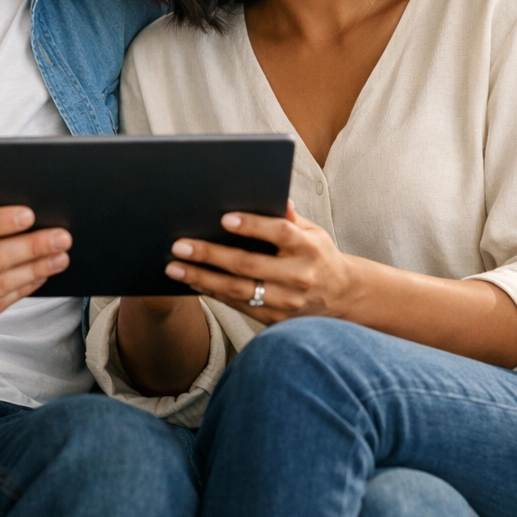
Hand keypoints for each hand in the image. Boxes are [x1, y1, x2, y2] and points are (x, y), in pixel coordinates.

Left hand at [164, 202, 357, 323]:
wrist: (342, 296)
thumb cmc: (318, 255)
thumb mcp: (312, 231)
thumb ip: (289, 218)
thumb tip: (275, 196)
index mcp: (308, 247)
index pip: (279, 232)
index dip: (252, 225)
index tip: (223, 218)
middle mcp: (299, 275)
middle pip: (248, 265)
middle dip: (210, 254)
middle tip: (179, 246)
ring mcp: (288, 301)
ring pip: (238, 290)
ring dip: (202, 279)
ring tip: (174, 268)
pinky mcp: (277, 320)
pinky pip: (239, 306)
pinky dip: (213, 294)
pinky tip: (193, 283)